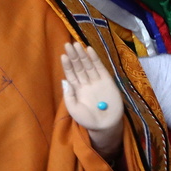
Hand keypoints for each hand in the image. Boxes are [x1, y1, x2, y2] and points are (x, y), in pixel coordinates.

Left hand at [61, 42, 122, 156]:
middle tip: (68, 44)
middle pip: (78, 67)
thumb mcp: (74, 109)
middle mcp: (85, 83)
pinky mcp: (107, 81)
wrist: (105, 126)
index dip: (67, 65)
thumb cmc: (88, 120)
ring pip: (87, 65)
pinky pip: (100, 68)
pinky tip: (89, 50)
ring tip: (76, 44)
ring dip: (82, 55)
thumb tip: (64, 80)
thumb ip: (69, 95)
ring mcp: (96, 81)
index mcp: (76, 89)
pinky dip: (95, 59)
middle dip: (73, 56)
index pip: (71, 74)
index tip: (63, 55)